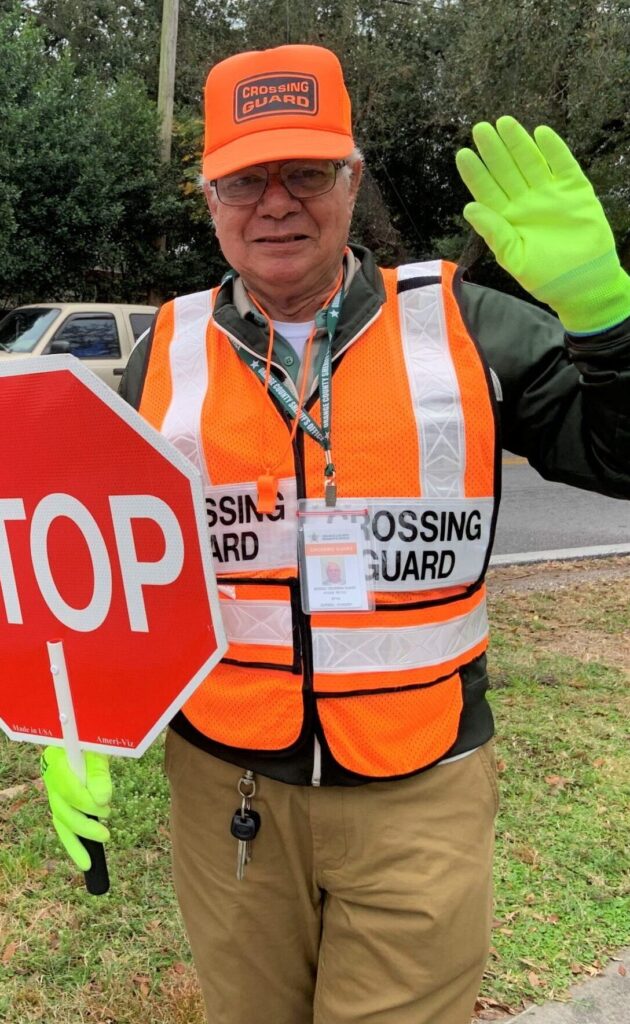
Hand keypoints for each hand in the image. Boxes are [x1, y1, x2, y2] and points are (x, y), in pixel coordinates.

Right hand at [41, 747, 111, 870]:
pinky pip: (65, 824)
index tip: (106, 806)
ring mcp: (54, 791)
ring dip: (75, 843)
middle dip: (83, 827)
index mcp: (56, 761)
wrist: (87, 740)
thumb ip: (99, 774)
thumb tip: (102, 800)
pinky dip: (74, 840)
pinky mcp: (61, 801)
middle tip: (105, 835)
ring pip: (60, 822)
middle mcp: (50, 778)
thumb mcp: (99, 752)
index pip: (67, 788)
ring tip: (89, 862)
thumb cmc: (93, 743)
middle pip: (62, 809)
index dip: (85, 801)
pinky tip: (84, 857)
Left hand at [456, 116, 629, 331]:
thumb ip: (493, 231)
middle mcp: (526, 202)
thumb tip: (469, 207)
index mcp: (508, 218)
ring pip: (531, 162)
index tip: (463, 154)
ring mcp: (550, 194)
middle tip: (480, 129)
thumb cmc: (545, 277)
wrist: (583, 284)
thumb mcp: (513, 257)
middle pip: (506, 170)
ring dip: (518, 143)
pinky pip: (563, 165)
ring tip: (504, 123)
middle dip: (494, 150)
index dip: (476, 173)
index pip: (487, 190)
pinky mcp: (575, 191)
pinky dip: (553, 150)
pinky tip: (540, 134)